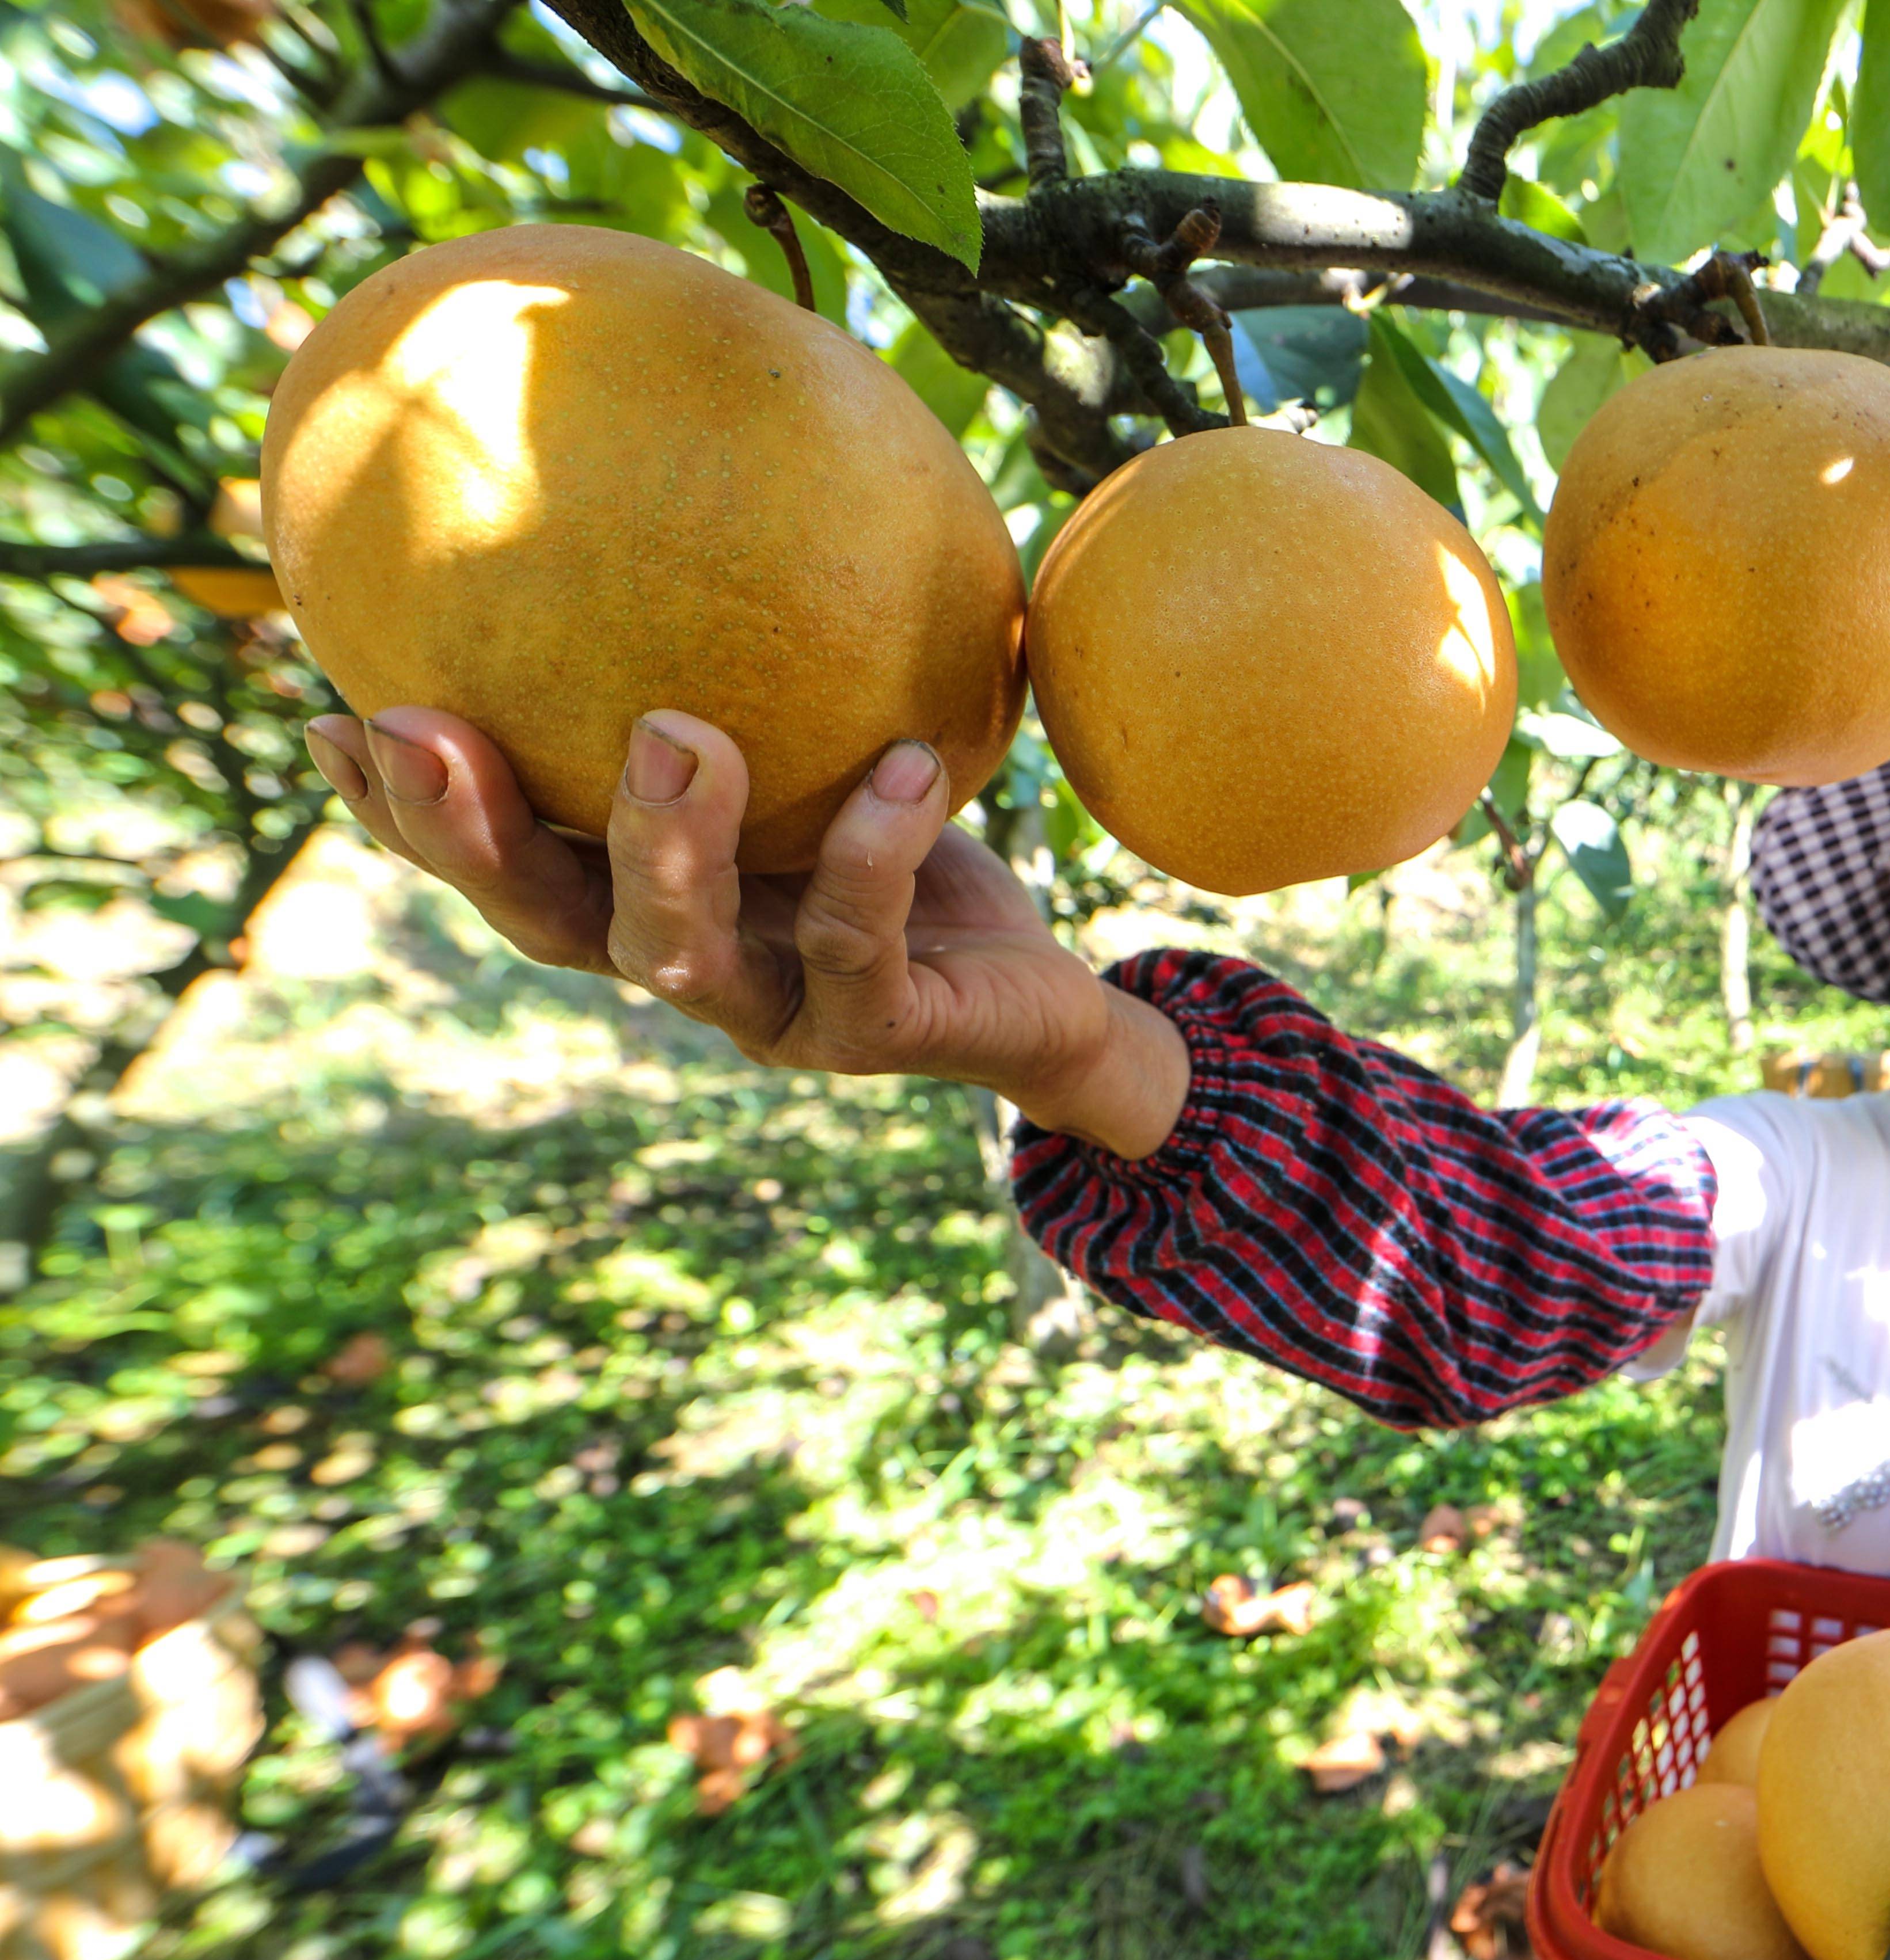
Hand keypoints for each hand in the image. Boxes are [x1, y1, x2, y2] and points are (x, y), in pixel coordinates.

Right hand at [300, 706, 1185, 1153]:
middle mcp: (684, 963)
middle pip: (541, 920)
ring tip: (676, 733)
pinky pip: (861, 941)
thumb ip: (751, 659)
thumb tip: (702, 473)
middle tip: (424, 725)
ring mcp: (775, 1014)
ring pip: (676, 954)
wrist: (1036, 994)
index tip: (331, 713)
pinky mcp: (878, 1034)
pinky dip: (876, 852)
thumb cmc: (909, 846)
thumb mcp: (823, 744)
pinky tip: (902, 765)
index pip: (498, 863)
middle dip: (472, 835)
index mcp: (639, 897)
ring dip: (662, 845)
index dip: (404, 811)